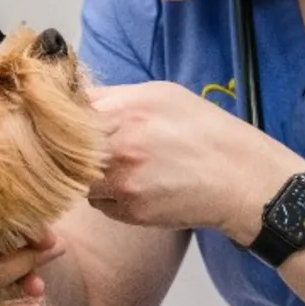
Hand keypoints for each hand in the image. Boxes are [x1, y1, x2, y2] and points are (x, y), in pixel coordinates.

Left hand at [86, 82, 304, 243]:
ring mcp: (122, 181)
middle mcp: (118, 144)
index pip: (67, 110)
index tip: (68, 121)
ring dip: (90, 176)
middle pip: (66, 148)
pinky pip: (101, 203)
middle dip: (73, 150)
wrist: (240, 178)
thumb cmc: (205, 130)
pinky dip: (110, 197)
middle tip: (96, 149)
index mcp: (125, 109)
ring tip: (126, 167)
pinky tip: (139, 187)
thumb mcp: (162, 95)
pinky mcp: (129, 210)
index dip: (64, 117)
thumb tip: (76, 99)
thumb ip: (115, 97)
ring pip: (79, 179)